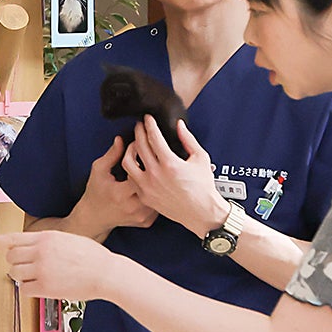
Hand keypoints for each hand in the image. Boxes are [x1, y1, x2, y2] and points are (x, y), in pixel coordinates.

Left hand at [0, 230, 119, 303]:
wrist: (107, 272)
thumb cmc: (92, 257)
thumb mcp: (67, 239)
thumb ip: (47, 242)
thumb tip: (31, 250)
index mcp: (45, 237)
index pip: (13, 238)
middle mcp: (40, 251)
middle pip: (10, 258)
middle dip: (16, 263)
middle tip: (29, 268)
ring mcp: (42, 268)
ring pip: (14, 273)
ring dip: (22, 277)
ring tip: (39, 278)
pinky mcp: (45, 286)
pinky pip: (24, 289)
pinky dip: (29, 290)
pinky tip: (43, 287)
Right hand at [68, 136, 157, 239]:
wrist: (94, 217)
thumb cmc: (95, 193)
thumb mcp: (98, 170)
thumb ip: (111, 155)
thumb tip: (121, 140)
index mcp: (120, 194)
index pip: (138, 170)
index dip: (140, 157)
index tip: (138, 149)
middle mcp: (133, 207)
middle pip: (152, 183)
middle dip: (152, 169)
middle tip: (151, 159)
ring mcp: (141, 215)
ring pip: (159, 194)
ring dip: (158, 183)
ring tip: (155, 173)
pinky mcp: (147, 221)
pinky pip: (158, 205)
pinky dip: (157, 195)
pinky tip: (155, 187)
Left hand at [126, 118, 226, 236]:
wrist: (201, 212)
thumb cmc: (203, 187)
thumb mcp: (200, 158)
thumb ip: (188, 139)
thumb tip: (179, 125)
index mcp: (170, 164)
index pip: (154, 137)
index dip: (149, 124)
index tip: (147, 119)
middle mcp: (156, 175)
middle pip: (139, 146)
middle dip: (139, 132)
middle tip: (140, 126)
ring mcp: (148, 186)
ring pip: (128, 162)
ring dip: (130, 149)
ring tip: (135, 144)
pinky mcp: (145, 196)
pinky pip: (131, 178)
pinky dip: (132, 167)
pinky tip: (136, 162)